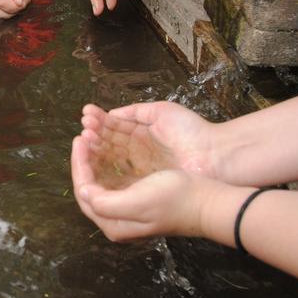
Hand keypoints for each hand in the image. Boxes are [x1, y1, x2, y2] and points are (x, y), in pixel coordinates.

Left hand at [70, 148, 218, 241]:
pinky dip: (107, 161)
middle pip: (89, 186)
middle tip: (82, 136)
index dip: (79, 165)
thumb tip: (83, 192)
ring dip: (94, 158)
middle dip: (84, 160)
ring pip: (101, 180)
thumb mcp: (138, 203)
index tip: (80, 141)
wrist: (208, 202)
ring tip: (92, 137)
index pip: (84, 192)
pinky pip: (114, 178)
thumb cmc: (176, 200)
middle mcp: (117, 219)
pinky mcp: (138, 198)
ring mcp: (127, 209)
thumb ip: (106, 202)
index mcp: (113, 224)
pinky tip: (107, 147)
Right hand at [76, 102, 218, 186]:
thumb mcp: (161, 112)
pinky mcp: (141, 185)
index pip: (115, 128)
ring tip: (84, 137)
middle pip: (108, 143)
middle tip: (83, 127)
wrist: (214, 155)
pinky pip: (116, 177)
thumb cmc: (192, 131)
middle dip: (93, 134)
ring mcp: (138, 170)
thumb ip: (135, 111)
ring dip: (95, 148)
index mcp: (142, 135)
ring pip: (109, 159)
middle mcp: (137, 153)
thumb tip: (111, 114)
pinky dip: (103, 167)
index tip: (86, 114)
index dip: (100, 122)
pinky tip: (92, 155)